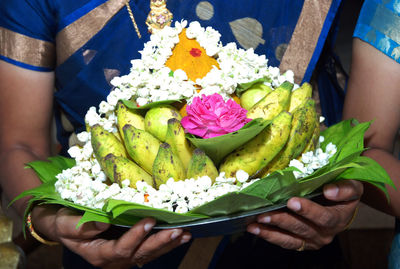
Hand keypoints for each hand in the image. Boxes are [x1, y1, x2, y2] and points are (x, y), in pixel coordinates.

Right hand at [32, 206, 190, 267]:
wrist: (66, 228)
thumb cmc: (65, 224)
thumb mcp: (66, 225)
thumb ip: (82, 226)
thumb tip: (105, 221)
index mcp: (99, 255)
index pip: (121, 249)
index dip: (136, 237)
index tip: (149, 221)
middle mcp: (114, 260)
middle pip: (140, 254)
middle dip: (160, 243)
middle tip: (177, 231)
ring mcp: (124, 257)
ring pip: (149, 254)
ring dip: (168, 244)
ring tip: (185, 234)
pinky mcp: (132, 250)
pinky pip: (150, 249)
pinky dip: (166, 243)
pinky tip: (181, 236)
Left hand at [247, 180, 362, 250]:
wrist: (342, 207)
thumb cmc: (344, 193)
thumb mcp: (353, 187)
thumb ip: (345, 188)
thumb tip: (329, 191)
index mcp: (338, 219)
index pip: (323, 217)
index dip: (308, 210)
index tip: (292, 201)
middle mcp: (324, 234)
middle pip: (301, 229)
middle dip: (281, 221)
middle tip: (264, 214)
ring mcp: (311, 241)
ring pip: (290, 239)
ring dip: (270, 232)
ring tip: (253, 226)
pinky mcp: (301, 243)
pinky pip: (284, 242)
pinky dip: (269, 236)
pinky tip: (255, 229)